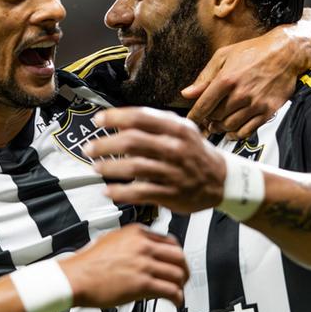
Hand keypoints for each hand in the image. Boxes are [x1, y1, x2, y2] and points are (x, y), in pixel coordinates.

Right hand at [62, 224, 187, 307]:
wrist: (75, 277)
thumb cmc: (88, 263)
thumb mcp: (112, 240)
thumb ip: (132, 242)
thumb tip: (145, 250)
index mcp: (137, 233)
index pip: (170, 241)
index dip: (177, 255)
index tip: (176, 263)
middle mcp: (144, 246)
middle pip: (178, 256)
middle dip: (184, 270)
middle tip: (183, 278)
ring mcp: (144, 265)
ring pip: (177, 274)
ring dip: (181, 286)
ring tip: (179, 293)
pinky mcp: (143, 284)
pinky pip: (171, 291)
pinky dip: (178, 298)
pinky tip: (176, 302)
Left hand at [83, 107, 226, 212]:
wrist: (221, 180)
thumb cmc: (195, 152)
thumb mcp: (183, 128)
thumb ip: (156, 121)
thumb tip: (122, 118)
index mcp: (176, 128)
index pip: (140, 118)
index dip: (115, 117)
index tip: (98, 120)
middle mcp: (174, 148)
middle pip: (132, 142)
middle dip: (105, 145)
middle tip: (90, 148)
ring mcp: (173, 172)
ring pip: (134, 167)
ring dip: (110, 168)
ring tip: (96, 167)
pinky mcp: (170, 194)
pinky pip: (140, 192)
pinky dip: (121, 192)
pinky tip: (108, 191)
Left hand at [181, 26, 305, 139]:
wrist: (286, 52)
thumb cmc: (254, 51)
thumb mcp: (224, 56)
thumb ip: (204, 77)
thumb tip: (187, 93)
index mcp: (227, 79)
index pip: (203, 105)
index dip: (194, 116)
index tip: (191, 120)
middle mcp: (241, 93)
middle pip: (216, 117)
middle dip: (208, 120)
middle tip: (207, 118)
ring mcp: (255, 104)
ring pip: (230, 126)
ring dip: (221, 128)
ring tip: (218, 124)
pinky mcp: (268, 111)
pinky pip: (248, 131)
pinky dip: (236, 134)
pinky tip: (232, 131)